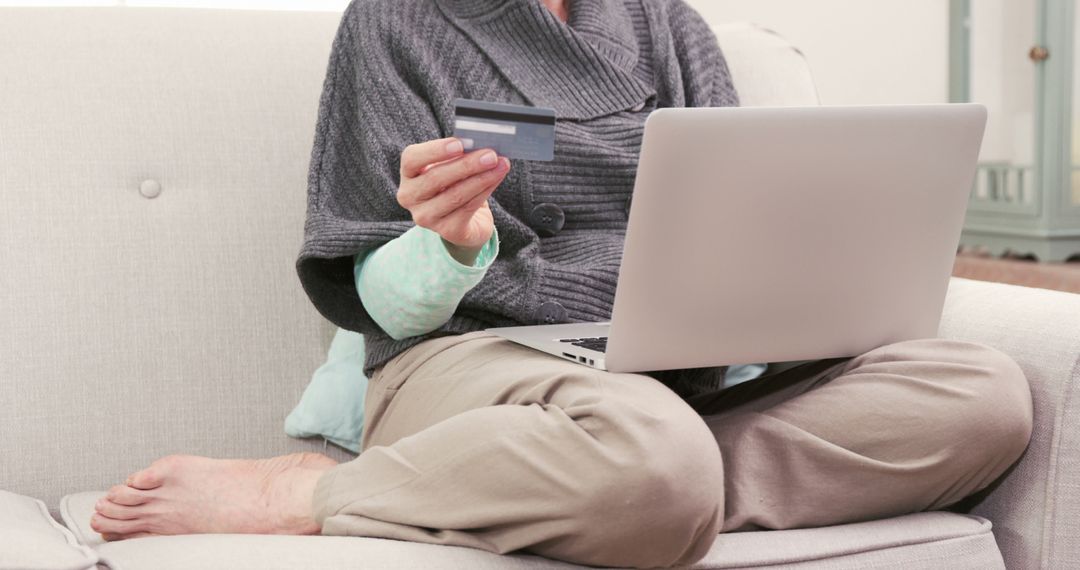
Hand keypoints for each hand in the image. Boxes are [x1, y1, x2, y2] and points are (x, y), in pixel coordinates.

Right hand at [397, 137, 510, 253]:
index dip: (434, 151)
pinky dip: (485, 191)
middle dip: (467, 165)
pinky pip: (468, 209)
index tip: (459, 144)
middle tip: (490, 155)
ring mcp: (426, 217)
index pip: (412, 159)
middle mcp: (410, 197)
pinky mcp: (446, 230)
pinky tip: (496, 179)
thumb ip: (459, 156)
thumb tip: (480, 146)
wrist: (464, 220)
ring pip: (455, 195)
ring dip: (482, 178)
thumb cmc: (455, 184)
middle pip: (436, 178)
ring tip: (500, 165)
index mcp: (408, 174)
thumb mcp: (451, 167)